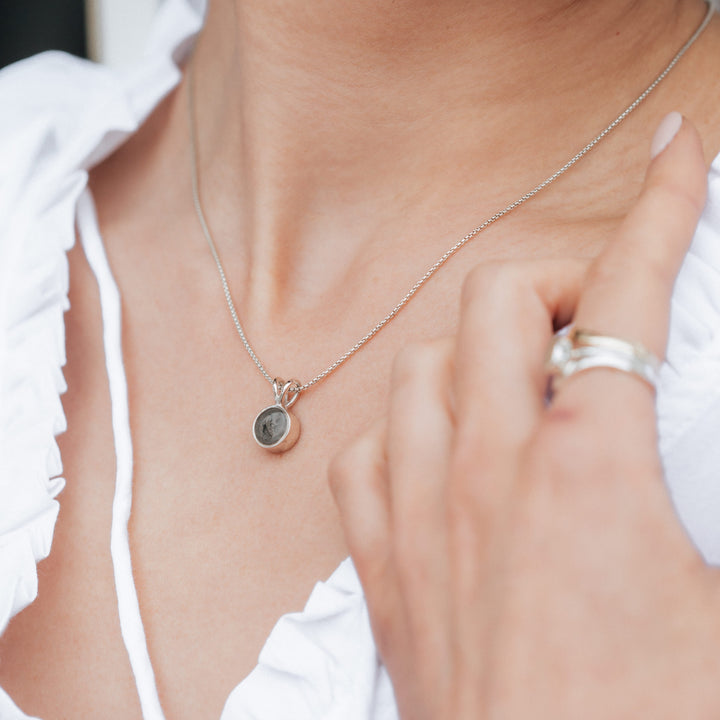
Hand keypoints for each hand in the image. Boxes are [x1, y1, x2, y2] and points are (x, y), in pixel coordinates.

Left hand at [329, 115, 719, 718]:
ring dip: (477, 353)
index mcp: (590, 470)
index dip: (663, 211)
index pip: (629, 296)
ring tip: (523, 383)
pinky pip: (366, 454)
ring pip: (424, 367)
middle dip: (558, 284)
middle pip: (502, 301)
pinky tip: (439, 453)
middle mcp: (489, 471)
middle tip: (598, 326)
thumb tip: (711, 458)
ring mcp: (421, 512)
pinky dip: (404, 431)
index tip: (678, 154)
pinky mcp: (382, 566)